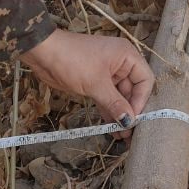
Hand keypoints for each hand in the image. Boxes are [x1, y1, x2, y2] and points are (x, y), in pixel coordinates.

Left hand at [20, 30, 154, 126]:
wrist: (43, 53)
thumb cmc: (72, 60)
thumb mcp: (96, 83)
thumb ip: (115, 103)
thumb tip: (129, 121)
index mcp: (127, 56)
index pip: (145, 80)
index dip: (141, 100)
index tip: (133, 118)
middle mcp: (121, 63)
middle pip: (133, 90)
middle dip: (130, 111)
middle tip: (129, 133)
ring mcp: (108, 73)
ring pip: (119, 97)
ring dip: (120, 114)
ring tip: (121, 135)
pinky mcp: (95, 82)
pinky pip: (107, 98)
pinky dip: (109, 111)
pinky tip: (111, 127)